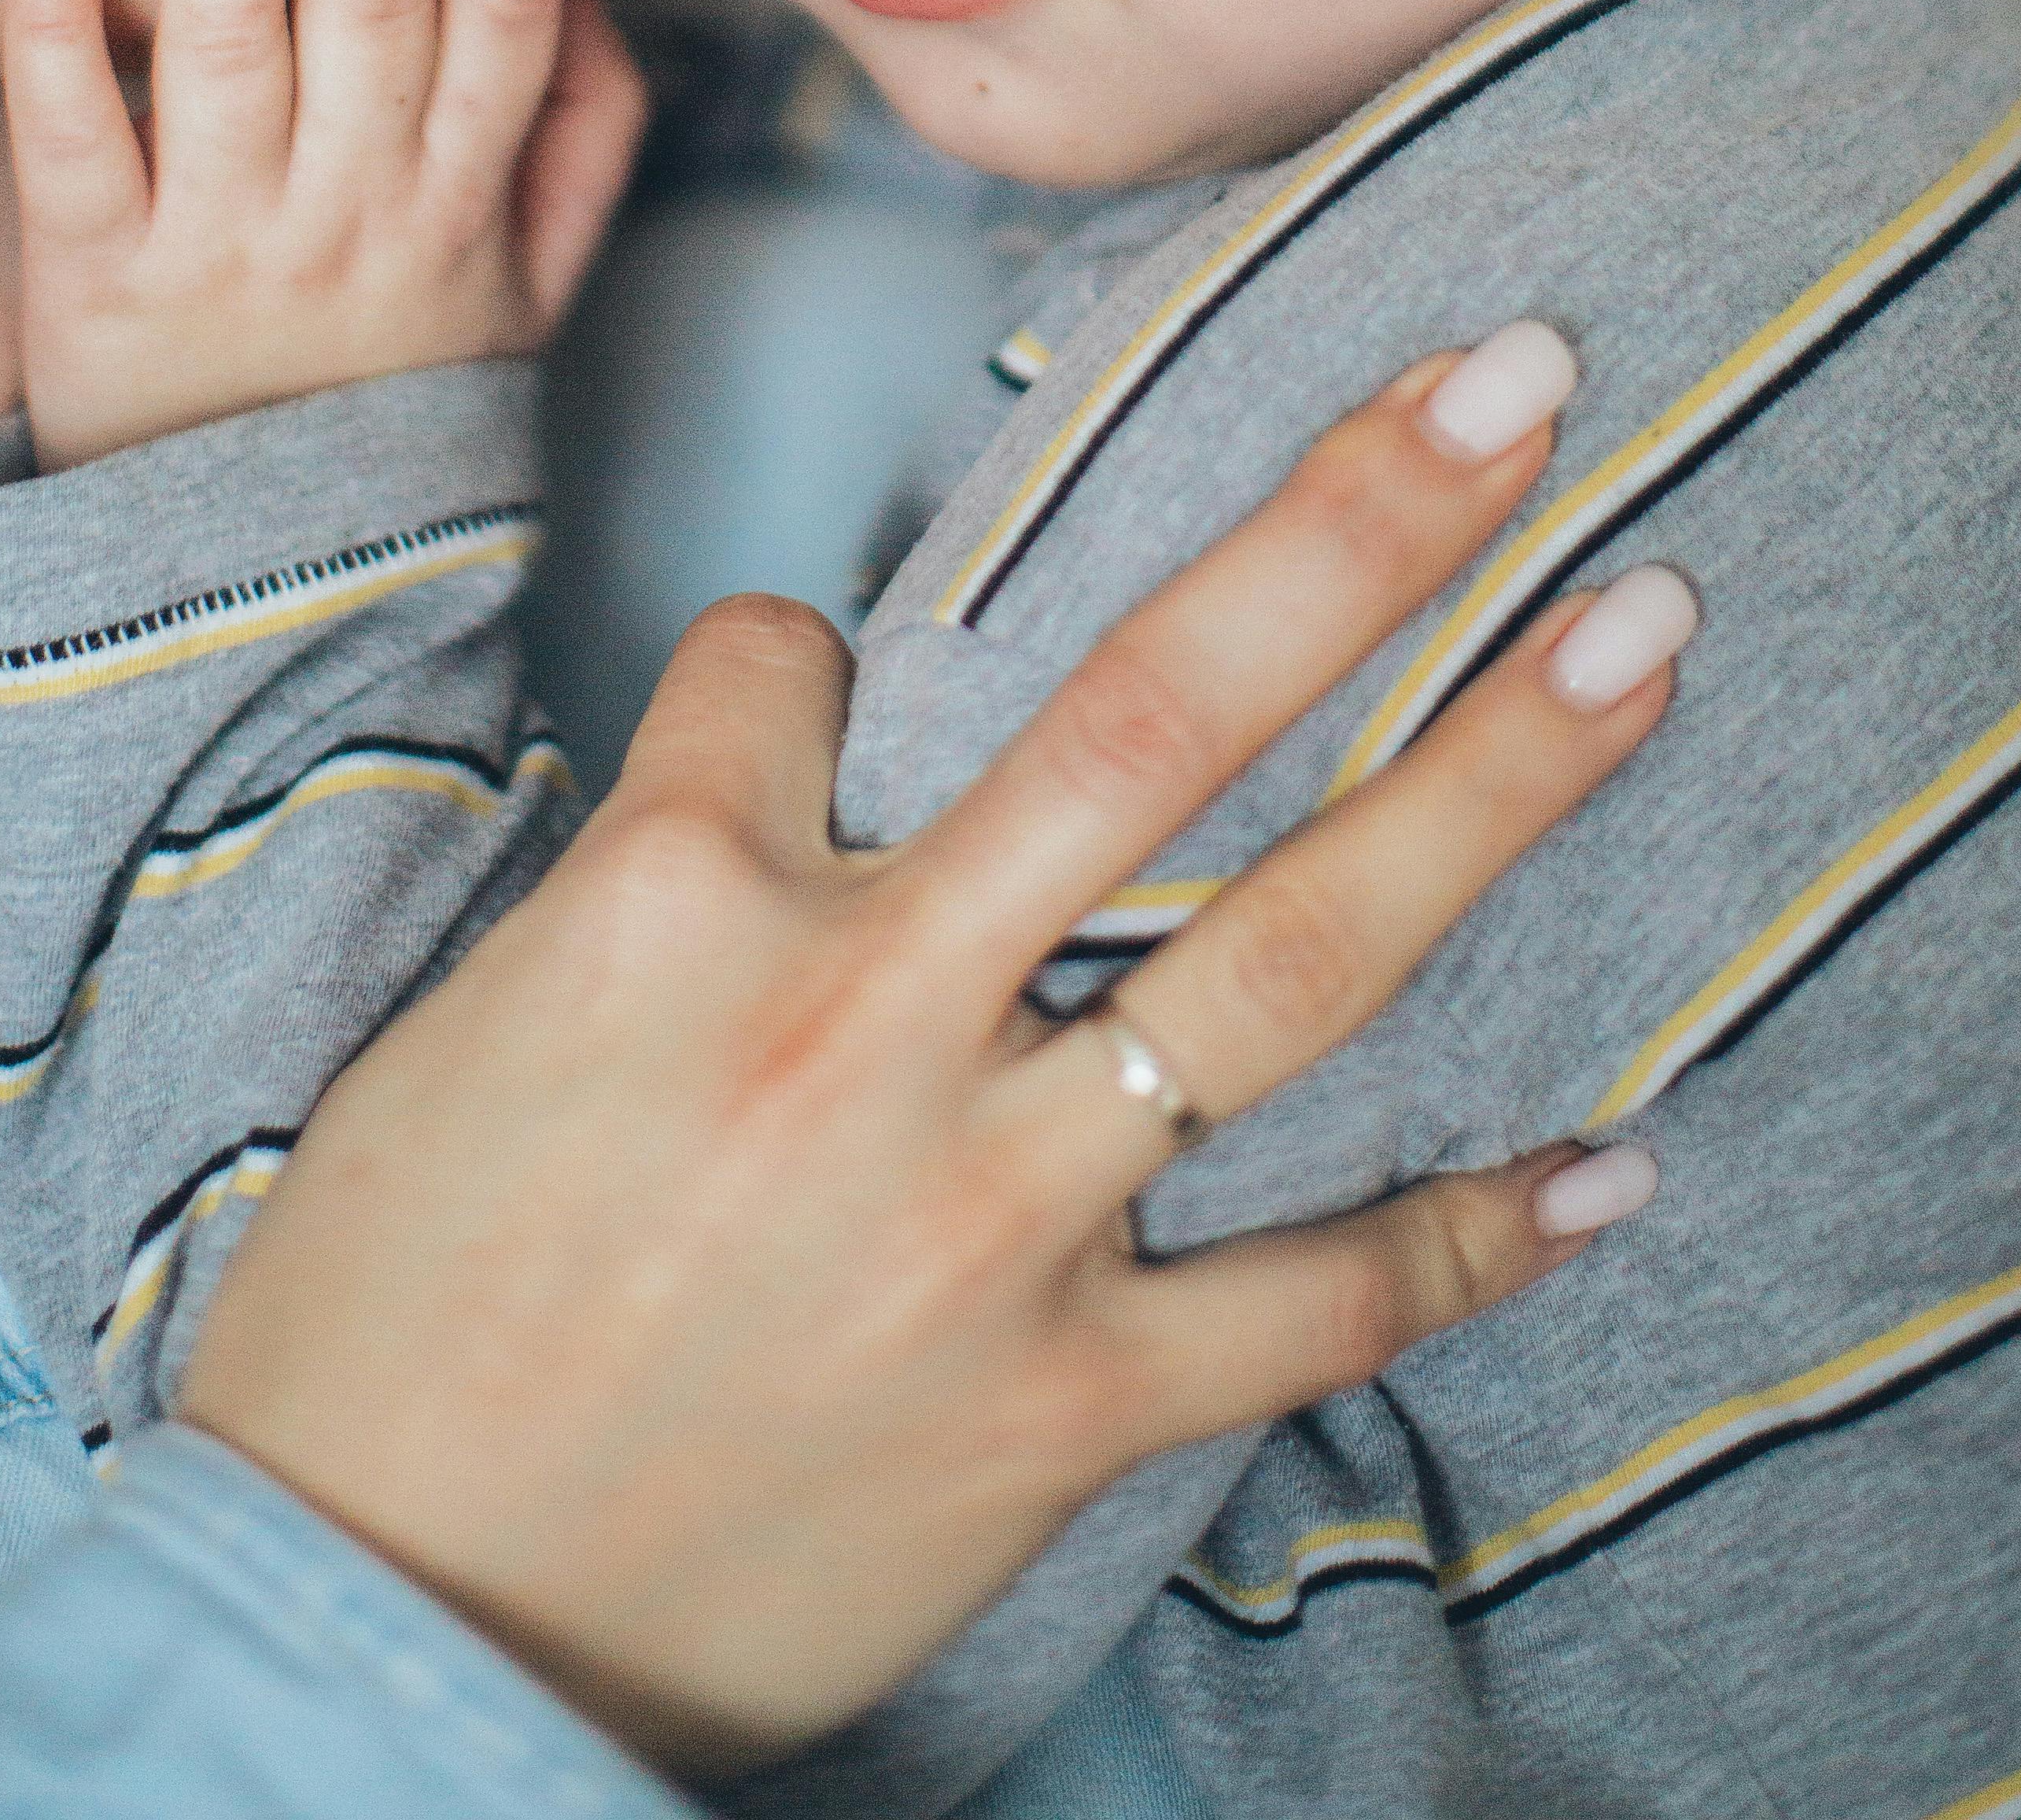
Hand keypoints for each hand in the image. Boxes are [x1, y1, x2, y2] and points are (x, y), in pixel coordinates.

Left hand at [5, 0, 646, 468]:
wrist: (251, 612)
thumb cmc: (385, 410)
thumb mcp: (520, 299)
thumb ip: (578, 150)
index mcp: (460, 200)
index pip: (509, 10)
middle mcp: (353, 213)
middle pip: (377, 0)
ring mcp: (223, 249)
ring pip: (232, 48)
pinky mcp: (90, 291)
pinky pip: (73, 146)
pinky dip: (58, 28)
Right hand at [180, 342, 1692, 1778]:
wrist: (372, 1644)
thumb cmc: (385, 1326)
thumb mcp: (472, 1027)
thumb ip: (663, 876)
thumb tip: (807, 768)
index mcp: (668, 899)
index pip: (793, 658)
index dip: (792, 671)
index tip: (786, 717)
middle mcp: (855, 1021)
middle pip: (1152, 711)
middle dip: (1356, 527)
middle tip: (1524, 377)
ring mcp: (985, 1216)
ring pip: (1294, 956)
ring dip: (1493, 779)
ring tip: (1648, 632)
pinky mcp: (1061, 1406)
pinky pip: (1321, 1304)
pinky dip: (1477, 1232)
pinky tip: (1618, 1161)